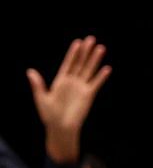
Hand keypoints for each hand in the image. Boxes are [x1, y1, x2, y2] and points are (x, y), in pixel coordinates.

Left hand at [30, 37, 111, 164]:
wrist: (61, 128)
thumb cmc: (49, 115)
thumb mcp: (41, 98)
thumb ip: (38, 85)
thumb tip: (30, 71)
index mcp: (60, 81)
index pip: (68, 63)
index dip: (73, 53)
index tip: (78, 42)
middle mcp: (72, 82)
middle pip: (80, 63)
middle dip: (85, 51)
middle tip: (91, 39)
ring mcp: (81, 88)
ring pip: (89, 70)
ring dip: (95, 60)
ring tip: (101, 48)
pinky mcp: (88, 95)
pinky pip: (96, 83)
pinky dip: (101, 76)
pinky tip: (107, 68)